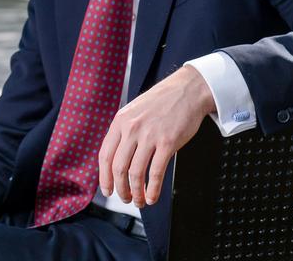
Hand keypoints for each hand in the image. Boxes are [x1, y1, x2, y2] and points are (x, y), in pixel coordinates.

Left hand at [98, 65, 215, 206]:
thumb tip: (116, 160)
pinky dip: (152, 189)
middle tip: (125, 198)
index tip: (108, 190)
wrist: (188, 90)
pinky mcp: (168, 142)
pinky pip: (156, 172)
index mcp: (120, 121)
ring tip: (139, 201)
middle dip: (120, 189)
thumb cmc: (162, 102)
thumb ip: (124, 132)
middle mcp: (132, 128)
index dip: (104, 177)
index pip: (105, 155)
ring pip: (135, 173)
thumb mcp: (135, 112)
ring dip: (136, 192)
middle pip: (118, 168)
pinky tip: (152, 197)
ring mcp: (150, 135)